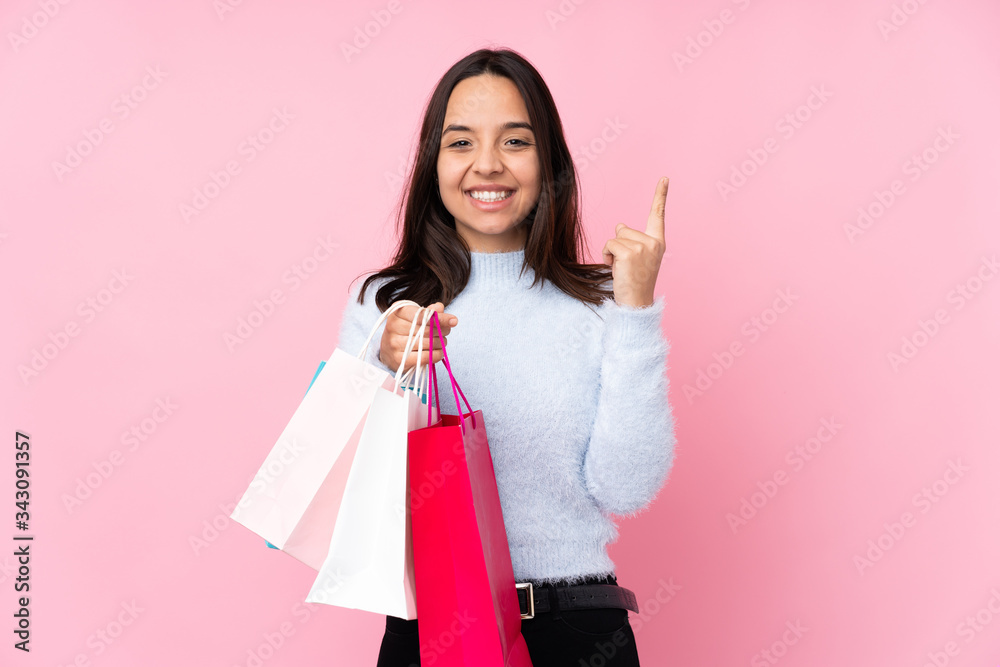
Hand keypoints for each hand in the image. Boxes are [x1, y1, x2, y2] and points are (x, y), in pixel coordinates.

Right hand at [380, 301, 457, 375]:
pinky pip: (424, 357)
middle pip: (426, 329)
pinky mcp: (398, 359)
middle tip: (447, 332)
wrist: (388, 351)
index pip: (422, 314)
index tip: (454, 321)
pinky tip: (439, 352)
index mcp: (397, 312)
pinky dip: (436, 355)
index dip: (440, 318)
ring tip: (442, 342)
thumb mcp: (415, 317)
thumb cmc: (406, 330)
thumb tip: (440, 307)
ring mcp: (394, 344)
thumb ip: (428, 312)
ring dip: (440, 343)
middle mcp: (393, 326)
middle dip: (442, 331)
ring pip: (427, 343)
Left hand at [601, 177, 667, 307]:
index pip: (658, 215)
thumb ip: (631, 240)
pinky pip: (610, 244)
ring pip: (615, 237)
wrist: (636, 303)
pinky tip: (616, 268)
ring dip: (612, 252)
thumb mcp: (636, 258)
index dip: (660, 195)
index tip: (664, 178)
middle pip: (624, 229)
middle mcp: (654, 243)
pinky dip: (607, 255)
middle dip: (619, 245)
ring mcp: (643, 247)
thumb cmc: (634, 282)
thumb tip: (619, 225)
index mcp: (658, 242)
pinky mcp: (631, 253)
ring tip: (621, 268)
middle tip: (626, 265)